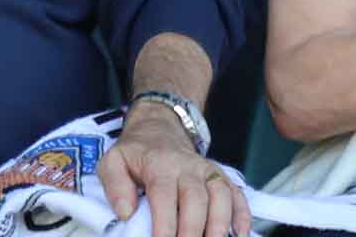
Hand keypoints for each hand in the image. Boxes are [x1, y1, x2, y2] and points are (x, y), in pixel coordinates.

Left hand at [104, 112, 247, 236]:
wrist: (160, 128)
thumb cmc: (136, 153)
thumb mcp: (113, 161)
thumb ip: (114, 185)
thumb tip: (125, 212)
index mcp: (160, 165)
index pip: (164, 196)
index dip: (164, 225)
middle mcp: (188, 168)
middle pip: (196, 199)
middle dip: (193, 231)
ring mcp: (208, 172)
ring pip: (221, 197)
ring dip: (220, 225)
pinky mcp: (220, 177)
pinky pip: (237, 195)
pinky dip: (242, 216)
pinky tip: (239, 235)